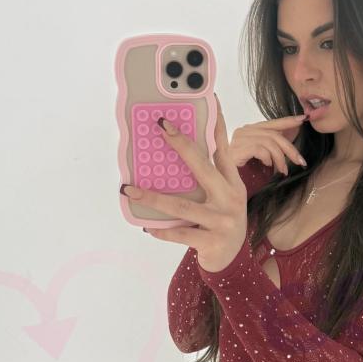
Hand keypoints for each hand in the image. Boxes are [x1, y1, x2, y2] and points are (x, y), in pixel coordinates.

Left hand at [122, 96, 248, 271]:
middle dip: (181, 144)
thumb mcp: (224, 197)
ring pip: (182, 206)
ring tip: (129, 189)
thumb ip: (210, 176)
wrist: (233, 263)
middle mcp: (230, 198)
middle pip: (202, 166)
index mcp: (232, 183)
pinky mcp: (212, 241)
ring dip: (152, 198)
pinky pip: (180, 234)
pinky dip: (162, 231)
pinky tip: (147, 228)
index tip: (209, 98)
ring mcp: (222, 221)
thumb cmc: (221, 223)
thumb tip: (180, 150)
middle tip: (162, 127)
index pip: (223, 147)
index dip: (216, 123)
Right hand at [229, 111, 308, 173]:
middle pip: (273, 134)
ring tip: (283, 170)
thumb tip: (293, 143)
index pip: (272, 123)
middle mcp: (244, 131)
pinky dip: (268, 158)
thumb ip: (275, 148)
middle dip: (289, 148)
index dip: (288, 121)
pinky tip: (268, 166)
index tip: (302, 119)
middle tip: (300, 161)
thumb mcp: (265, 158)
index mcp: (251, 131)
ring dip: (280, 158)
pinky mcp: (237, 148)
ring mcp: (239, 139)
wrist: (229, 185)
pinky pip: (260, 149)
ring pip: (269, 142)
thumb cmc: (247, 173)